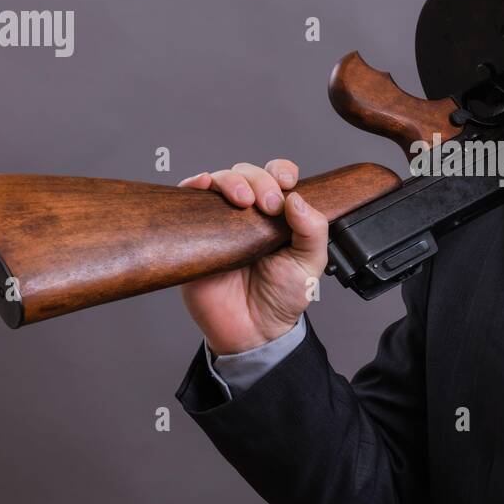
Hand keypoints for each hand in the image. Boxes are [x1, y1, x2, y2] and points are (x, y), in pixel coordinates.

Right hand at [176, 159, 327, 355]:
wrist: (253, 332)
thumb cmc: (281, 298)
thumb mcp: (310, 265)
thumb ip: (313, 231)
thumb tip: (297, 199)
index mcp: (277, 215)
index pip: (277, 177)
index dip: (281, 171)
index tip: (286, 182)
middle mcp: (248, 214)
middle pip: (247, 174)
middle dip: (258, 180)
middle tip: (267, 205)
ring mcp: (221, 222)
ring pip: (219, 181)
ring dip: (230, 180)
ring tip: (242, 201)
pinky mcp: (195, 235)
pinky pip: (190, 201)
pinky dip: (194, 185)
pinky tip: (201, 185)